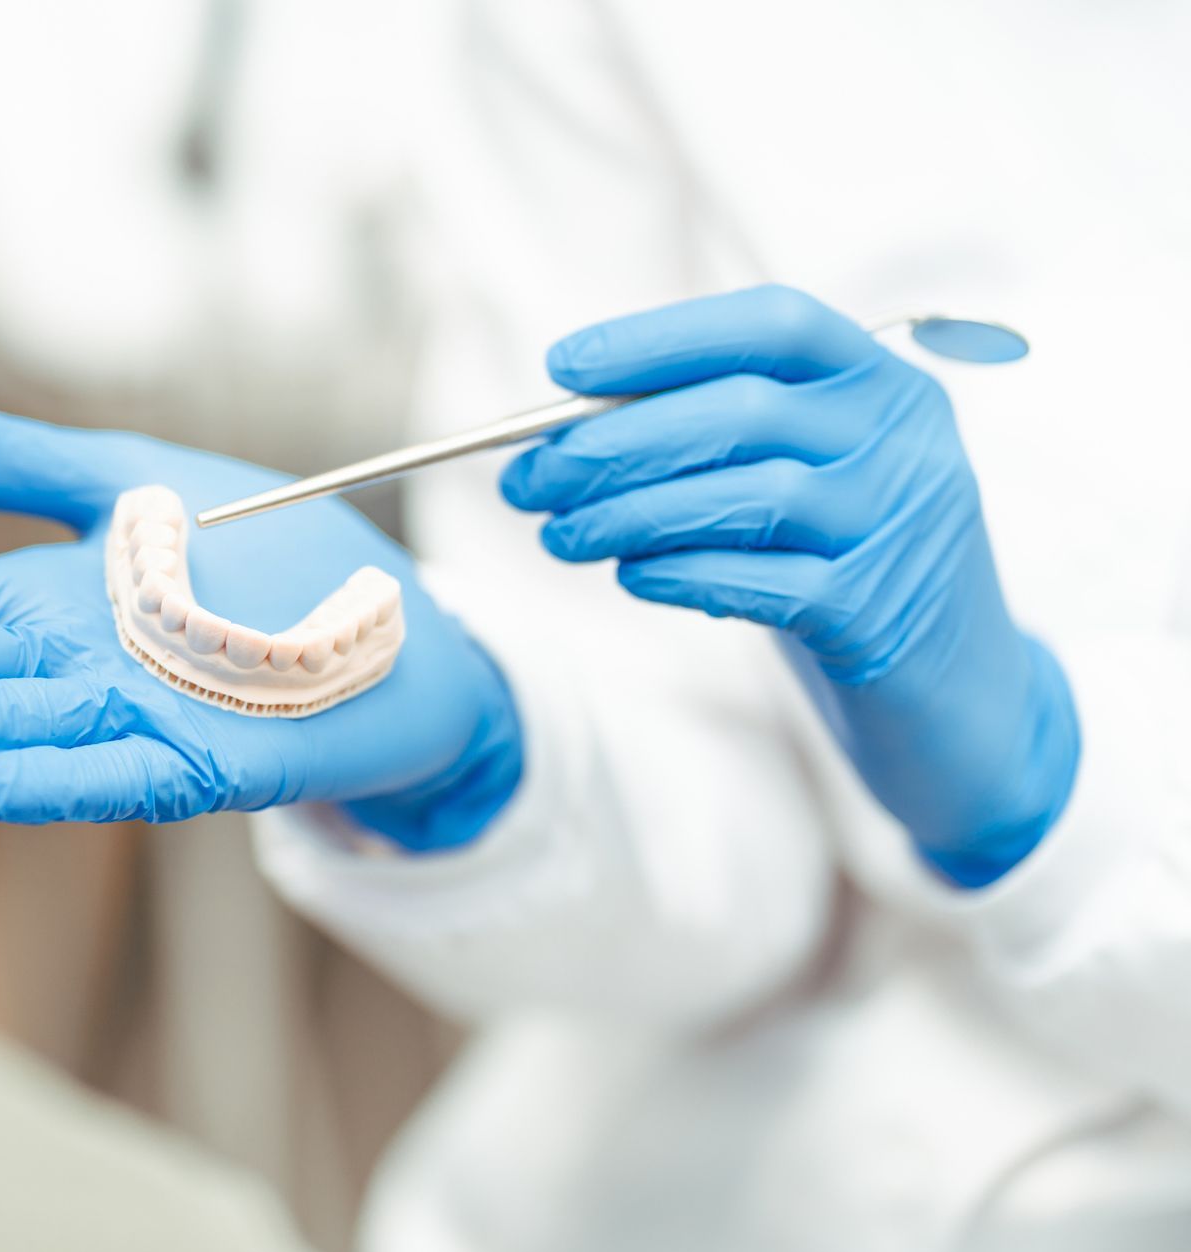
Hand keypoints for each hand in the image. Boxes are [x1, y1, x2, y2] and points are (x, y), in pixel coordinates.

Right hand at [0, 402, 522, 851]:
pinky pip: (110, 777)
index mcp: (53, 603)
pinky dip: (38, 780)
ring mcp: (134, 720)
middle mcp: (76, 668)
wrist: (410, 631)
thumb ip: (17, 461)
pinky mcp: (205, 763)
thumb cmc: (276, 561)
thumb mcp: (135, 479)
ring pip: (11, 721)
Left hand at [500, 285, 1077, 885]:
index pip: (771, 324)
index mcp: (883, 382)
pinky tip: (629, 576)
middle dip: (613, 442)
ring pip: (745, 495)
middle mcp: (904, 440)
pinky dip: (681, 573)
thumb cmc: (850, 565)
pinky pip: (760, 581)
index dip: (661, 339)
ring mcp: (899, 525)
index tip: (563, 364)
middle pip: (741, 412)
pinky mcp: (879, 610)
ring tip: (556, 536)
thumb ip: (721, 436)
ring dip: (628, 514)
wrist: (958, 694)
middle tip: (526, 479)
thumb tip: (567, 427)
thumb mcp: (809, 477)